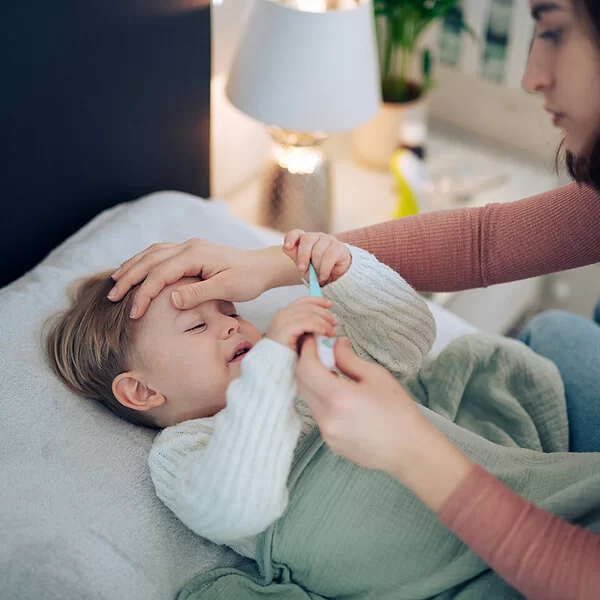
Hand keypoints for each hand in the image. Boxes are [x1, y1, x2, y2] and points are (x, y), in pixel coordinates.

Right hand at [107, 240, 300, 318]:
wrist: (262, 267)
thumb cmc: (248, 279)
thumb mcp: (227, 289)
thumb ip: (199, 294)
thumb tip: (171, 299)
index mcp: (196, 255)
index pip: (160, 274)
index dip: (143, 294)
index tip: (133, 314)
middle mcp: (189, 246)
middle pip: (149, 260)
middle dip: (128, 278)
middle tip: (112, 298)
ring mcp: (189, 247)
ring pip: (151, 253)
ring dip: (132, 267)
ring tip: (115, 282)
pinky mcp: (191, 251)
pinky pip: (160, 253)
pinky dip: (144, 262)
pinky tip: (136, 271)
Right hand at [266, 297, 336, 351]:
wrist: (274, 366)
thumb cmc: (286, 354)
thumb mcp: (299, 336)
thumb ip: (307, 327)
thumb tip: (324, 322)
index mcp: (285, 315)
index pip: (303, 301)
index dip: (318, 301)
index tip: (329, 304)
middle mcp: (282, 315)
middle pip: (308, 306)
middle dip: (324, 313)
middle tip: (333, 322)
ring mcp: (283, 322)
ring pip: (309, 314)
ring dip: (324, 321)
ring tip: (331, 331)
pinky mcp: (286, 330)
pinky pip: (307, 323)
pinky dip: (319, 326)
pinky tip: (325, 332)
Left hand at [283, 230, 351, 285]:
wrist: (337, 278)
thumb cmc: (318, 270)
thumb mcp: (304, 267)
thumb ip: (296, 257)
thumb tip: (286, 248)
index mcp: (306, 240)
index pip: (296, 233)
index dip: (291, 238)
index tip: (287, 246)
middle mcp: (317, 237)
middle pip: (307, 240)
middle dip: (302, 256)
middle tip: (302, 269)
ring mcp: (329, 240)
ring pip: (318, 250)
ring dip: (316, 266)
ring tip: (318, 275)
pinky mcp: (340, 247)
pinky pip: (330, 255)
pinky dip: (324, 268)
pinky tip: (323, 275)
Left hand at [297, 337, 422, 473]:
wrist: (410, 451)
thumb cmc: (399, 413)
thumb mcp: (376, 376)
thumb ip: (349, 359)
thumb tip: (335, 346)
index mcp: (338, 398)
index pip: (307, 368)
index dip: (308, 350)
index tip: (314, 340)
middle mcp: (327, 418)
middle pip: (303, 383)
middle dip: (309, 364)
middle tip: (323, 352)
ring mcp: (327, 433)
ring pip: (310, 399)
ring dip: (316, 383)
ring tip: (335, 374)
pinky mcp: (330, 443)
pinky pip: (319, 415)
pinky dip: (323, 400)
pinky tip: (342, 397)